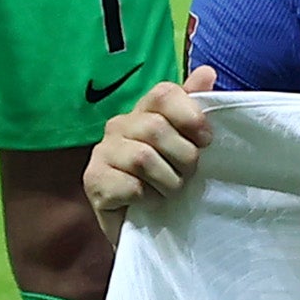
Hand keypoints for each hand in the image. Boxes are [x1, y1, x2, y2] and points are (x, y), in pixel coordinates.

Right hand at [86, 64, 216, 223]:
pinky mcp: (93, 181)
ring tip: (169, 191)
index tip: (206, 141)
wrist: (143, 228)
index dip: (190, 116)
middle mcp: (118, 125)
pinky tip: (148, 203)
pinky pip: (130, 186)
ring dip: (168, 182)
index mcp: (143, 111)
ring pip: (144, 158)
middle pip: (157, 129)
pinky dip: (148, 199)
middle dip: (184, 158)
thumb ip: (193, 108)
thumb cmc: (166, 180)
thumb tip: (206, 71)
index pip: (164, 93)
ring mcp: (102, 152)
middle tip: (187, 176)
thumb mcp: (186, 145)